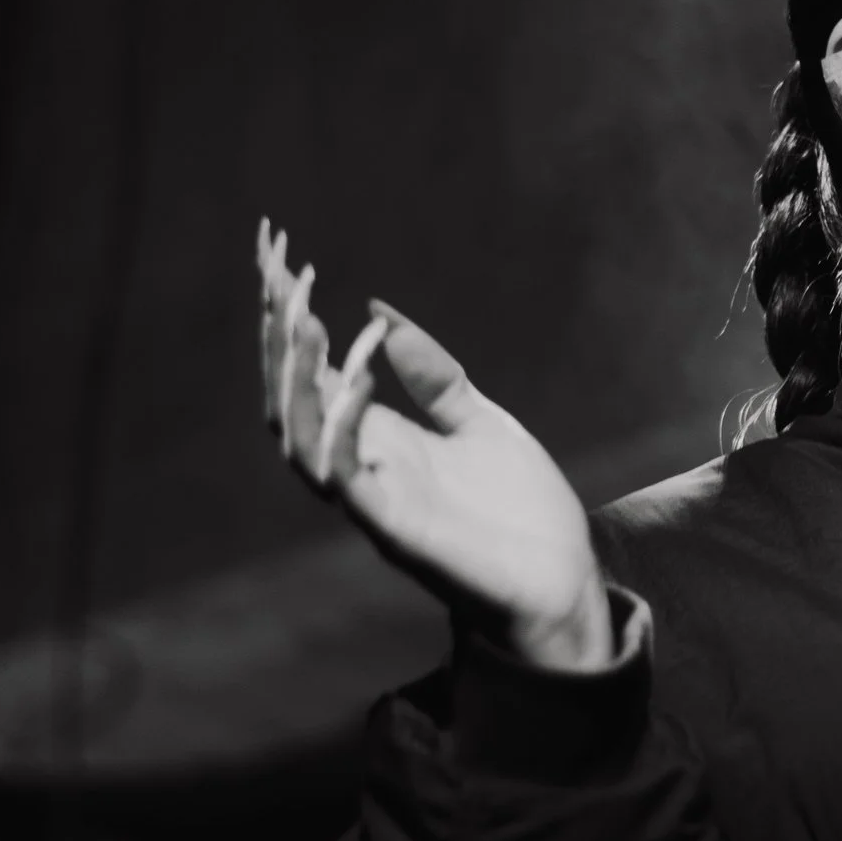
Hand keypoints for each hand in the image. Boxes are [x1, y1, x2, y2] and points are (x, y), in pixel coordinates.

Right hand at [256, 219, 614, 671]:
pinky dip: (343, 426)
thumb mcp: (482, 424)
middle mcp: (364, 467)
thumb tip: (381, 316)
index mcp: (383, 441)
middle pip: (291, 397)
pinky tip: (357, 378)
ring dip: (296, 377)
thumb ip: (436, 378)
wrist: (564, 585)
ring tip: (303, 317)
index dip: (292, 319)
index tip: (279, 255)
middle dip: (278, 336)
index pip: (317, 373)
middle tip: (277, 271)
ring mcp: (373, 500)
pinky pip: (345, 478)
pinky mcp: (394, 531)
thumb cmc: (523, 514)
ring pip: (299, 437)